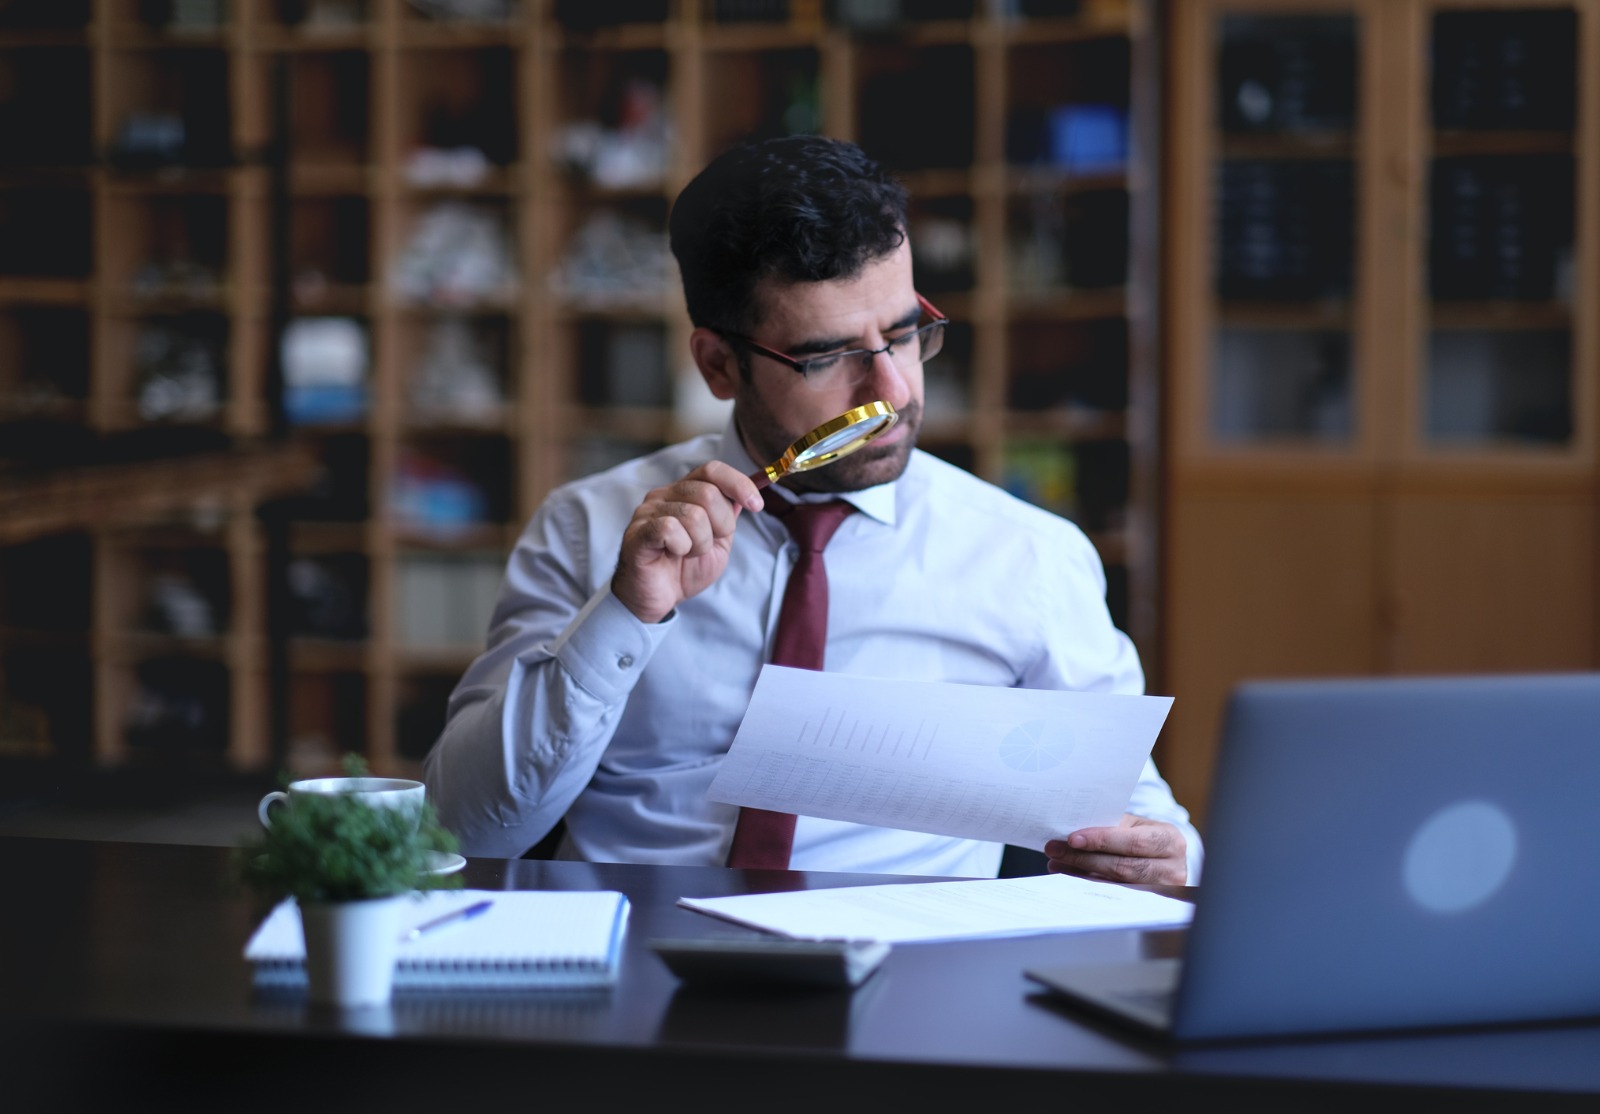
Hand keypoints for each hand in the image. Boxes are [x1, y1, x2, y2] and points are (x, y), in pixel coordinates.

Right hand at [612, 461, 763, 623]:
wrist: (657, 599)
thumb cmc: (684, 570)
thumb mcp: (718, 544)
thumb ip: (728, 519)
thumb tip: (744, 496)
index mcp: (683, 492)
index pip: (712, 470)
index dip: (738, 483)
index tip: (757, 505)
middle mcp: (663, 495)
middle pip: (708, 493)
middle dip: (721, 525)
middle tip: (707, 546)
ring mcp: (648, 512)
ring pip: (693, 515)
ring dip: (700, 543)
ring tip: (686, 553)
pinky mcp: (638, 532)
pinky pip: (670, 529)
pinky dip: (681, 547)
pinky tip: (672, 554)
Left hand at [1044, 813, 1187, 885]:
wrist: (1161, 858)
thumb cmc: (1143, 837)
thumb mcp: (1133, 826)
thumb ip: (1111, 827)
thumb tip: (1072, 834)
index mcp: (1170, 840)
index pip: (1133, 843)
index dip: (1102, 841)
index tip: (1073, 839)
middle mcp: (1173, 868)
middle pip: (1123, 868)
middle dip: (1085, 858)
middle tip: (1055, 850)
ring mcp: (1163, 892)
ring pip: (1116, 886)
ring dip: (1081, 874)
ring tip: (1058, 862)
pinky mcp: (1150, 907)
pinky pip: (1114, 898)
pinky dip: (1089, 886)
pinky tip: (1070, 877)